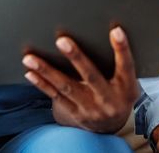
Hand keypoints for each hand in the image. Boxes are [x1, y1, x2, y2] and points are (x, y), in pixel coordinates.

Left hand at [22, 26, 138, 132]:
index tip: (116, 31)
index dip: (122, 49)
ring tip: (30, 58)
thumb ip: (120, 62)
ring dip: (47, 71)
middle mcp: (108, 100)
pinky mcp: (75, 113)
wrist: (112, 127)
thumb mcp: (128, 81)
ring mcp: (90, 108)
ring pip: (66, 87)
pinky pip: (56, 97)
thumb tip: (110, 31)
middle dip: (76, 58)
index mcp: (126, 88)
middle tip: (62, 41)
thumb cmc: (118, 93)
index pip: (126, 66)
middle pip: (91, 76)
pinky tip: (30, 72)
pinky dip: (42, 84)